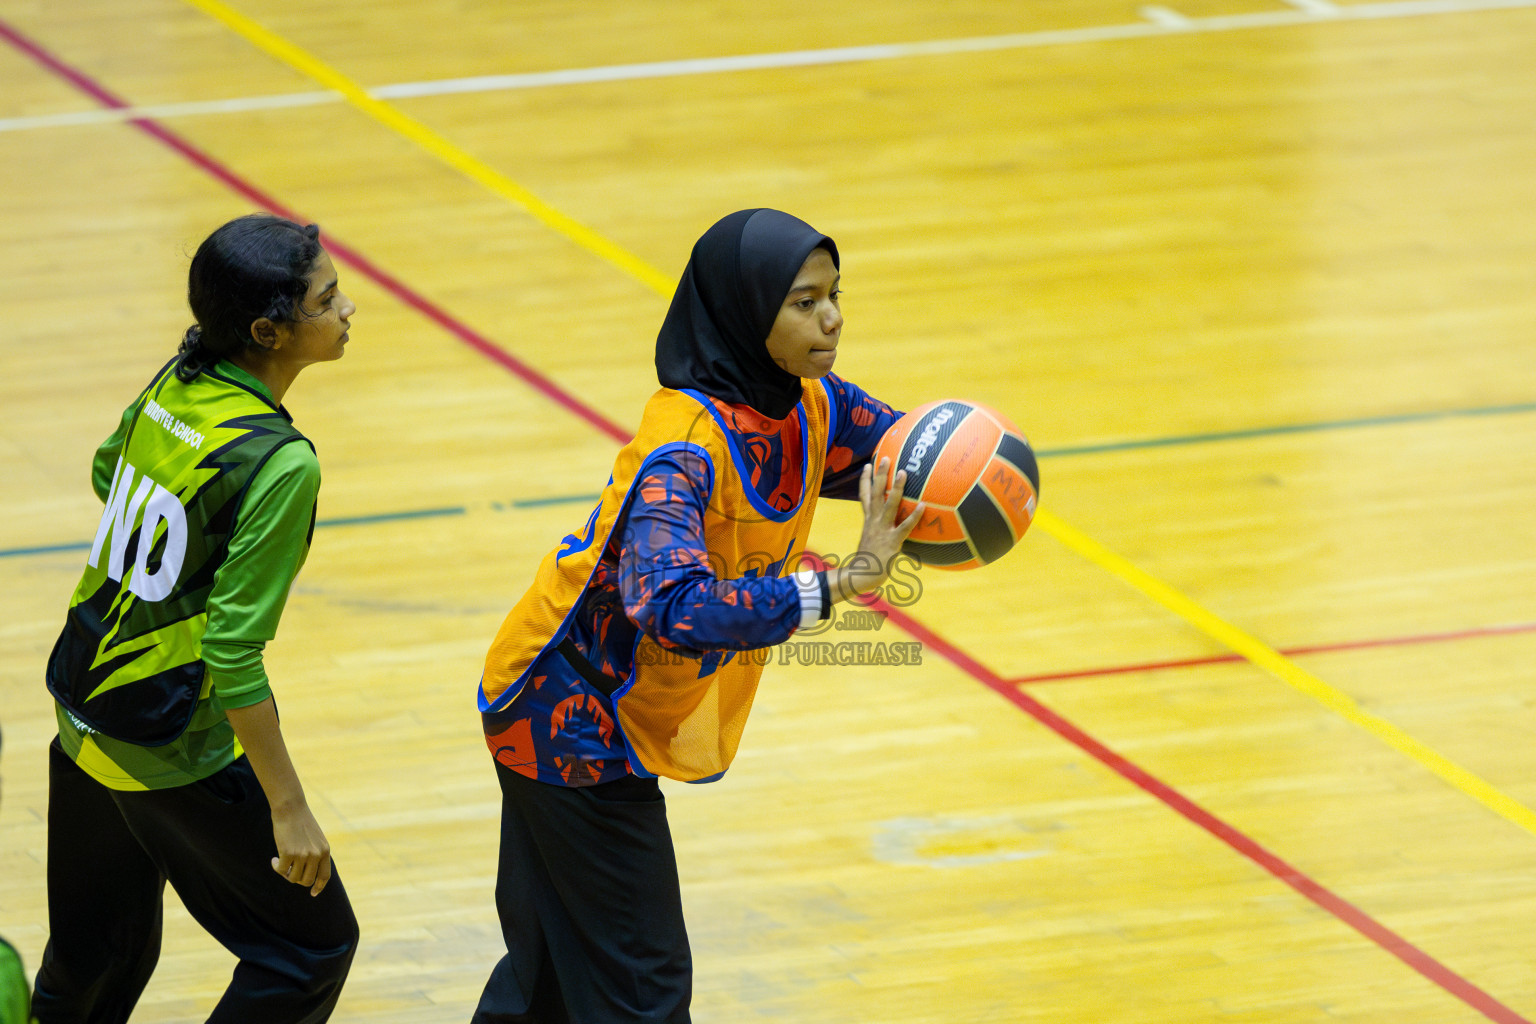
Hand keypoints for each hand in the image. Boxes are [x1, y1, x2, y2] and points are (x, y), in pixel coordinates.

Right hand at [270, 801, 332, 896]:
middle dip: (296, 879)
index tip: (313, 893)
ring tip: (281, 861)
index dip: (319, 887)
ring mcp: (303, 854)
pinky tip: (275, 858)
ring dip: (285, 872)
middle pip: (306, 880)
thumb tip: (307, 876)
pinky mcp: (289, 853)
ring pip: (293, 877)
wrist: (291, 809)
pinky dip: (276, 866)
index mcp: (325, 851)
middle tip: (288, 871)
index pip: (324, 875)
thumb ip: (315, 854)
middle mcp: (316, 854)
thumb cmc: (301, 822)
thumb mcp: (315, 838)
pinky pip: (281, 870)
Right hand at [830, 458, 923, 602]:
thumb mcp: (871, 544)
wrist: (861, 576)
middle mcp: (873, 522)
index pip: (864, 496)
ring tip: (903, 472)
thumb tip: (889, 532)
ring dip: (896, 488)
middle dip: (879, 474)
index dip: (864, 480)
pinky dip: (914, 515)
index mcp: (868, 521)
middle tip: (884, 457)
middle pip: (875, 493)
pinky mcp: (891, 542)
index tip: (867, 465)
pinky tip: (924, 505)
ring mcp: (882, 530)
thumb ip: (879, 534)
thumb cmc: (868, 563)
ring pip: (889, 504)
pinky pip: (905, 526)